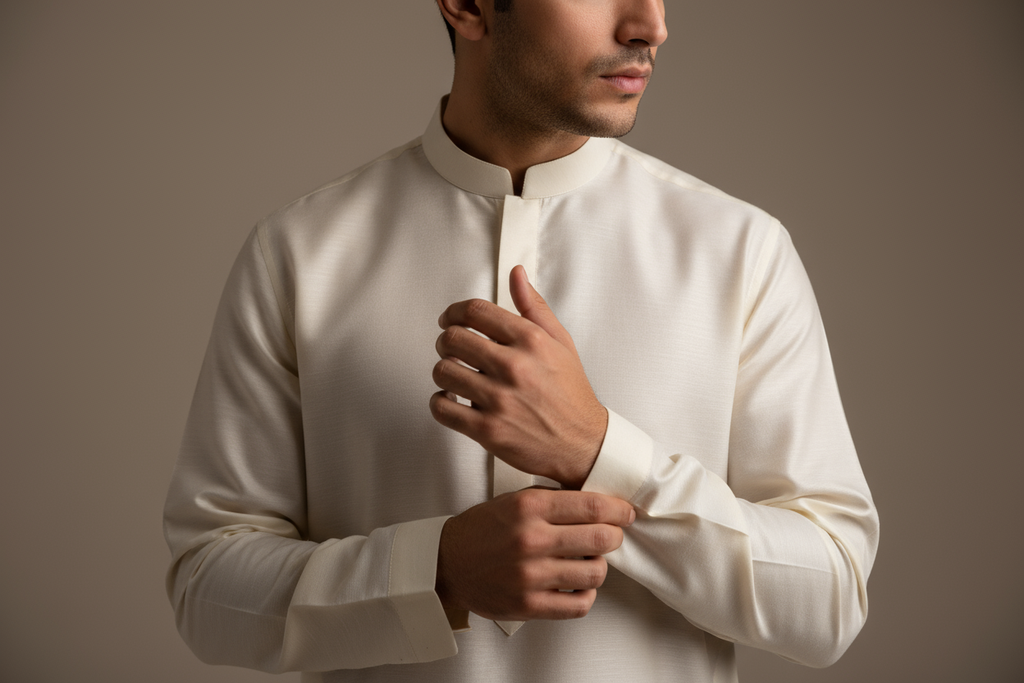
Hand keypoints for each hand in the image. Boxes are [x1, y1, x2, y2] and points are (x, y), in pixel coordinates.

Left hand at [429, 266, 607, 488]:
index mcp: (531, 341)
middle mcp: (514, 367)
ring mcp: (499, 399)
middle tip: (451, 348)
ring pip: (443, 371)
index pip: (474, 311)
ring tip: (456, 376)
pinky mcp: (488, 430)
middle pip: (452, 338)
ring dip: (444, 372)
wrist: (583, 444)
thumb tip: (516, 274)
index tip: (449, 318)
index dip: (453, 311)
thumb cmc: (571, 394)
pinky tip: (453, 401)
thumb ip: (534, 307)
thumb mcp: (560, 342)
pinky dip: (440, 403)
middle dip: (446, 341)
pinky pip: (442, 408)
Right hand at [435, 488, 634, 620]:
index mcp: (528, 508)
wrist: (447, 563)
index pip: (591, 506)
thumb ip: (552, 500)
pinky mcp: (529, 605)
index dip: (617, 510)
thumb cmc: (481, 531)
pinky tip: (578, 585)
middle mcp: (530, 540)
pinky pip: (579, 604)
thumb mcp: (513, 500)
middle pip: (600, 539)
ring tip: (590, 561)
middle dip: (614, 536)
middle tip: (612, 535)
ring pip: (595, 573)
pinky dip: (586, 594)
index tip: (625, 513)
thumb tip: (596, 503)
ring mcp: (530, 575)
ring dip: (599, 566)